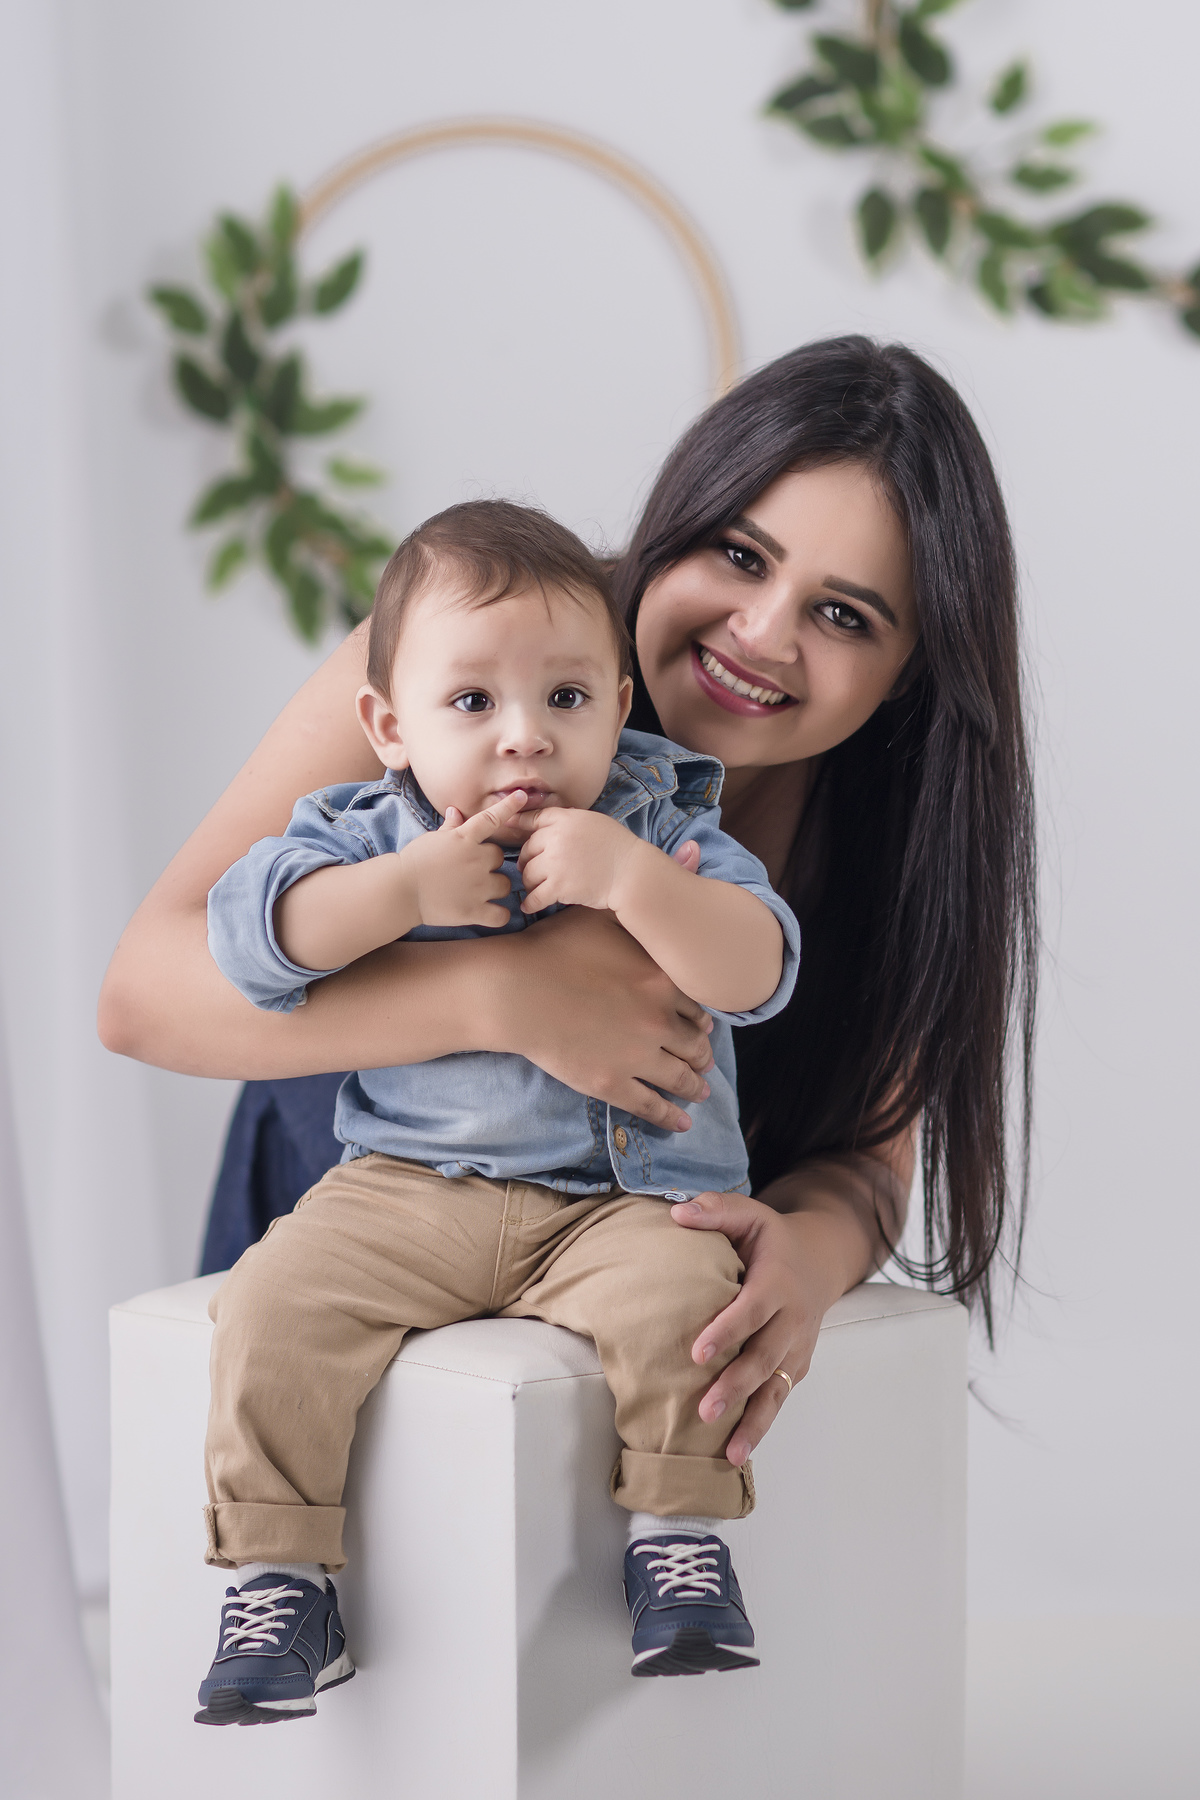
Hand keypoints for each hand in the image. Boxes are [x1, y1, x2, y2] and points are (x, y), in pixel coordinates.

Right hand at [403, 791, 527, 927]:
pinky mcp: (474, 910)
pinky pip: (501, 915)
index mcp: (464, 839)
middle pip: (500, 857)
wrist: (400, 890)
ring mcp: (478, 887)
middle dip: (490, 863)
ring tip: (476, 892)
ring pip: (505, 884)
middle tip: (471, 870)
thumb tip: (456, 811)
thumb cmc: (413, 862)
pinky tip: (490, 913)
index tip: (522, 796)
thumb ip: (450, 828)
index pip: (491, 819)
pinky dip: (499, 915)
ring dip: (496, 887)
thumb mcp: (431, 840)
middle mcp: (476, 860)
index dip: (509, 807)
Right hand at [497, 905, 714, 1129]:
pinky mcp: (611, 1083)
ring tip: (701, 1090)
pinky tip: (682, 1124)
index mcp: (662, 980)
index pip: (698, 1006)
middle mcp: (658, 1021)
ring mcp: (637, 1056)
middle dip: (702, 1054)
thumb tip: (672, 888)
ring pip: (680, 1076)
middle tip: (705, 1061)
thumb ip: (637, 914)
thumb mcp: (601, 916)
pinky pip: (651, 1105)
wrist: (514, 990)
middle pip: (695, 1043)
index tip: (702, 1026)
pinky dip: (670, 1117)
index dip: (702, 1018)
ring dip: (695, 1085)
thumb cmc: (552, 947)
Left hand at [517, 807, 644, 913]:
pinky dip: (530, 903)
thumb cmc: (618, 847)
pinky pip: (535, 896)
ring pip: (527, 873)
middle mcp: (557, 838)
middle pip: (527, 848)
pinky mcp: (559, 887)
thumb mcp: (594, 822)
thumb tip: (547, 821)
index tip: (509, 826)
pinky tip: (528, 906)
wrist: (632, 872)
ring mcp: (556, 863)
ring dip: (529, 882)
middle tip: (528, 869)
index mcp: (566, 819)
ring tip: (534, 887)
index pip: (534, 818)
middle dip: (527, 860)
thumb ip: (569, 820)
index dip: (520, 823)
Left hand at [670, 1193, 853, 1463]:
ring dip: (754, 1420)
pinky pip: (780, 1397)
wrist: (819, 1261)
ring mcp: (798, 1347)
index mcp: (777, 1282)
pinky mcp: (797, 1366)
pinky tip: (738, 1451)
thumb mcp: (750, 1214)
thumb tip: (676, 1213)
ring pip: (777, 1387)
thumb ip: (716, 1210)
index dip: (727, 1331)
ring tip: (730, 1452)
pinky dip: (762, 1425)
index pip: (752, 1310)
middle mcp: (793, 1319)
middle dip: (736, 1386)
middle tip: (705, 1410)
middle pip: (764, 1357)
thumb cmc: (771, 1239)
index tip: (697, 1353)